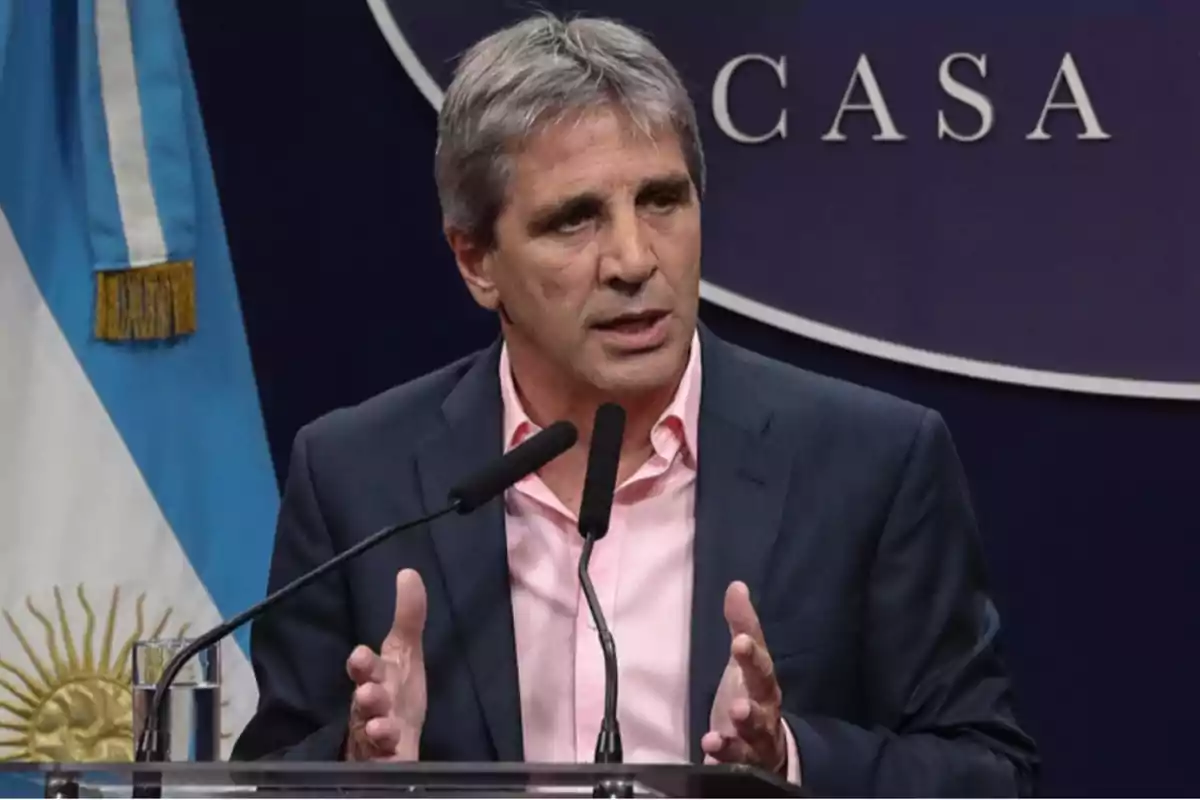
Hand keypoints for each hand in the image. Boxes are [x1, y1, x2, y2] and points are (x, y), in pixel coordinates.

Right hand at [344, 568, 427, 760]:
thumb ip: (409, 617)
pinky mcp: (387, 763)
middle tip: (367, 693)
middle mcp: (371, 709)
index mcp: (376, 680)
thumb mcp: (406, 654)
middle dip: (367, 697)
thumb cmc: (396, 694)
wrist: (393, 746)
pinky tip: (393, 757)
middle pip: (365, 702)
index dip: (362, 664)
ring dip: (377, 729)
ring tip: (382, 726)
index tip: (360, 655)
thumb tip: (409, 572)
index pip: (365, 669)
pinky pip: (385, 763)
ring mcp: (376, 739)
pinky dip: (387, 761)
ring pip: (372, 734)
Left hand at [702, 581, 787, 775]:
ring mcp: (756, 743)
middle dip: (751, 709)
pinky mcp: (743, 766)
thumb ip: (742, 626)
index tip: (740, 642)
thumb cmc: (753, 694)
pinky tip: (707, 752)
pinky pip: (736, 766)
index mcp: (765, 684)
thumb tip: (736, 586)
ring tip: (717, 738)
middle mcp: (765, 714)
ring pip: (751, 744)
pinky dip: (722, 761)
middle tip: (738, 707)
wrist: (768, 746)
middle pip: (762, 711)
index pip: (761, 667)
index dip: (751, 656)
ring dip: (735, 743)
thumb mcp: (746, 660)